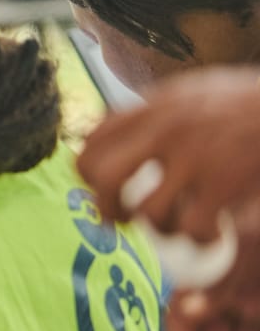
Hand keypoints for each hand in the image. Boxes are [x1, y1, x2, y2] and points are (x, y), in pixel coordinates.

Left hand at [77, 67, 259, 241]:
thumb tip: (106, 131)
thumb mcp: (195, 92)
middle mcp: (168, 129)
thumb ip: (154, 113)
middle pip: (103, 178)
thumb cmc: (248, 104)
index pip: (93, 141)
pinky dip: (202, 238)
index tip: (99, 189)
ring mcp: (195, 156)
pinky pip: (192, 228)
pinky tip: (215, 231)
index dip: (87, 173)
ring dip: (163, 229)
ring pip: (148, 212)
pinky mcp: (225, 182)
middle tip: (121, 222)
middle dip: (106, 208)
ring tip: (183, 225)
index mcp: (157, 107)